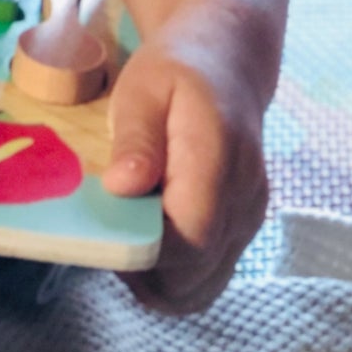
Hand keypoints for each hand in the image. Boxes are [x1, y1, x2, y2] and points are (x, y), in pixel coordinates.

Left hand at [102, 27, 269, 313]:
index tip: (104, 231)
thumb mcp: (142, 88)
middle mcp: (244, 200)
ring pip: (203, 287)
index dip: (145, 250)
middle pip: (196, 275)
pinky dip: (172, 275)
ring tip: (121, 235)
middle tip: (104, 234)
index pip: (191, 237)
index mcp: (219, 160)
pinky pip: (208, 276)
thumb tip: (123, 188)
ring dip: (156, 279)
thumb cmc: (175, 72)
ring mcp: (248, 220)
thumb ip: (136, 138)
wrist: (225, 65)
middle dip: (143, 270)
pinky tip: (143, 238)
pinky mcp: (241, 230)